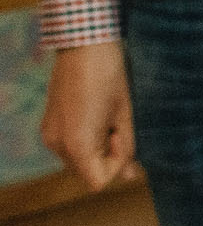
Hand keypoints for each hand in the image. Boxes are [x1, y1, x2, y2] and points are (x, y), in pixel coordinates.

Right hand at [41, 41, 135, 189]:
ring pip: (80, 159)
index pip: (98, 180)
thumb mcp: (125, 114)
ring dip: (98, 146)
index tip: (122, 135)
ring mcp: (49, 134)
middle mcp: (56, 144)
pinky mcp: (49, 125)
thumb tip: (130, 176)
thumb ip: (127, 147)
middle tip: (118, 123)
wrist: (84, 45)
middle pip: (87, 171)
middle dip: (108, 156)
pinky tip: (96, 112)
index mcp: (76, 144)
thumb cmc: (110, 76)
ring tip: (107, 115)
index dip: (118, 164)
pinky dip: (86, 138)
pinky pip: (70, 145)